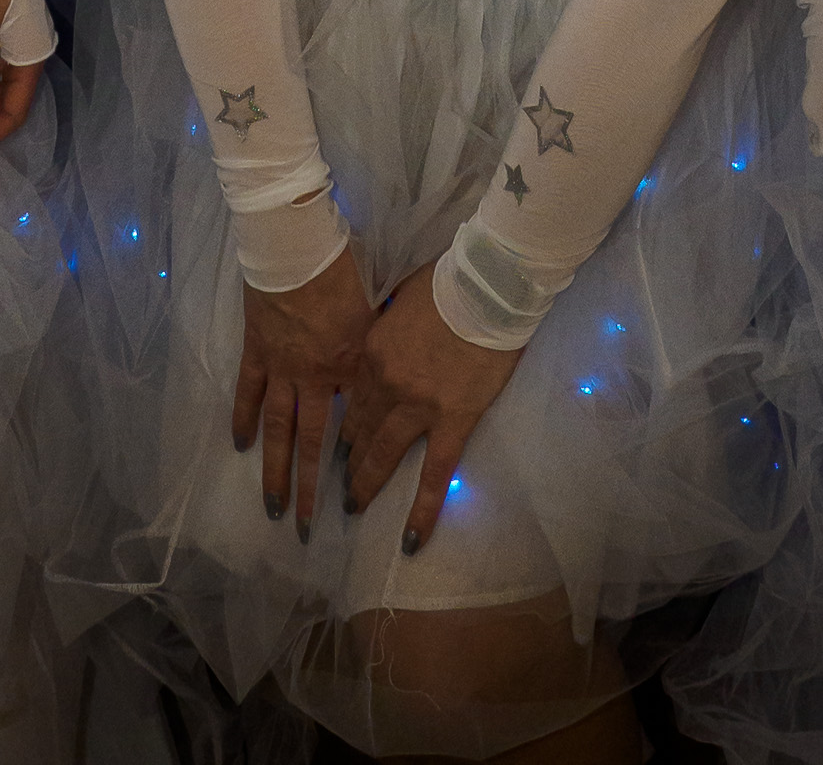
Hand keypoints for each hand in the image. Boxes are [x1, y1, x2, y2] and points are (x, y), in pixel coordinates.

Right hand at [235, 243, 373, 535]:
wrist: (298, 244)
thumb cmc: (346, 267)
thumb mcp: (378, 306)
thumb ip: (381, 342)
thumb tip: (399, 358)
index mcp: (349, 366)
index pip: (356, 421)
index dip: (357, 457)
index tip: (360, 490)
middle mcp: (314, 377)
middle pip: (312, 442)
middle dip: (310, 488)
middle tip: (307, 529)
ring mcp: (281, 367)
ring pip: (276, 429)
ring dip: (274, 469)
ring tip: (272, 506)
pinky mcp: (257, 350)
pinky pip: (248, 392)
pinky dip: (242, 419)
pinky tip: (240, 446)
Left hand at [341, 258, 522, 555]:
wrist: (485, 285)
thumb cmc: (446, 282)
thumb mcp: (400, 297)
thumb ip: (386, 324)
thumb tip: (381, 332)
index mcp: (370, 353)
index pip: (350, 399)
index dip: (343, 424)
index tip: (337, 443)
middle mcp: (385, 385)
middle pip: (359, 430)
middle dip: (347, 460)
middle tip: (340, 485)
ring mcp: (417, 408)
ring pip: (383, 455)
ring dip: (366, 483)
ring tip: (354, 506)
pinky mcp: (452, 422)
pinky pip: (434, 475)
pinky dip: (421, 511)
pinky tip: (412, 540)